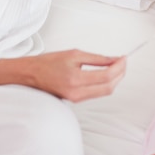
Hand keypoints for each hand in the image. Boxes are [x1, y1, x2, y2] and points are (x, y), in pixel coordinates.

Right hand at [0, 50, 125, 101]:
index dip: (119, 67)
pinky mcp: (75, 100)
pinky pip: (96, 93)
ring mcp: (76, 98)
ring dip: (115, 79)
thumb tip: (115, 59)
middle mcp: (77, 92)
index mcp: (76, 79)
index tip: (124, 57)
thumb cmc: (49, 62)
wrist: (30, 75)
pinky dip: (105, 84)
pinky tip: (107, 74)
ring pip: (104, 92)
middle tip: (124, 61)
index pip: (107, 76)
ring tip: (118, 66)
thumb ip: (97, 58)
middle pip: (109, 87)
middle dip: (121, 74)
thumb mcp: (74, 54)